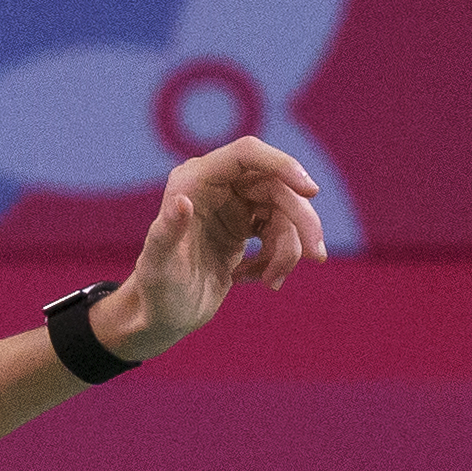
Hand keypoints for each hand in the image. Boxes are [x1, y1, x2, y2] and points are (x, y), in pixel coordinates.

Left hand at [97, 135, 326, 359]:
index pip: (247, 154)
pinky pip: (280, 232)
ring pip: (285, 213)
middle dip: (301, 221)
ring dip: (290, 249)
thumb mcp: (159, 265)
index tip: (310, 191)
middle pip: (277, 186)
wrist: (161, 317)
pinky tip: (254, 280)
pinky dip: (277, 258)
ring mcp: (233, 205)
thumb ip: (166, 233)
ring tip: (272, 282)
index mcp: (193, 181)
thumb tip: (181, 201)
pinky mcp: (244, 226)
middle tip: (316, 257)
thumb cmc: (155, 291)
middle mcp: (215, 186)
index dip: (282, 165)